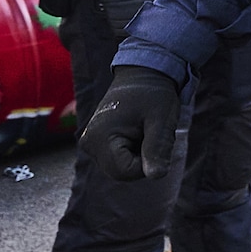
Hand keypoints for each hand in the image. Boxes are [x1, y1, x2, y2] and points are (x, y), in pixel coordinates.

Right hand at [79, 64, 180, 179]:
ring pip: (121, 167)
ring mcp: (90, 143)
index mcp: (100, 137)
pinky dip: (133, 150)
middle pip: (122, 173)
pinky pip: (118, 158)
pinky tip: (136, 131)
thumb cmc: (154, 95)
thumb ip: (157, 148)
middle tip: (148, 131)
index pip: (126, 172)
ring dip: (138, 154)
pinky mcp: (96, 142)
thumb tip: (156, 176)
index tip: (154, 137)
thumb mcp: (161, 120)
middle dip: (142, 158)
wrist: (143, 74)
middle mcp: (89, 143)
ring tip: (142, 129)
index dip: (147, 162)